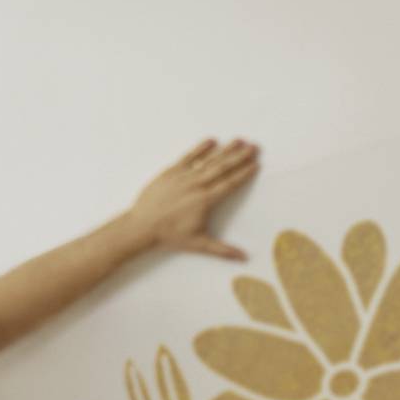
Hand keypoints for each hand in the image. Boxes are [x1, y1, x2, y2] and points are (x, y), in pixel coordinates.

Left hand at [127, 138, 260, 259]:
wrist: (142, 226)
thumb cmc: (169, 236)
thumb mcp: (198, 244)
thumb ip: (223, 250)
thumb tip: (243, 258)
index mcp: (205, 201)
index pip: (230, 184)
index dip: (244, 174)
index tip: (256, 164)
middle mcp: (197, 185)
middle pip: (223, 168)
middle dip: (240, 157)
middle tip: (254, 147)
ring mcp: (183, 177)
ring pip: (209, 160)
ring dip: (225, 150)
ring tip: (239, 140)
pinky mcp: (170, 172)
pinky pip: (188, 157)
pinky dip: (200, 148)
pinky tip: (212, 141)